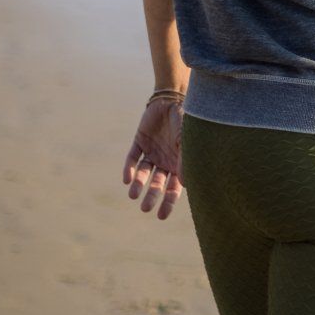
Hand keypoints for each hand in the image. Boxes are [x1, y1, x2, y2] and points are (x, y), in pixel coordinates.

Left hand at [124, 97, 184, 220]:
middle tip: (146, 210)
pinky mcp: (139, 142)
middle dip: (153, 197)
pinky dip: (129, 168)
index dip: (169, 202)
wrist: (171, 98)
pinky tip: (127, 179)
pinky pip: (133, 158)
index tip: (162, 216)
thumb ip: (186, 160)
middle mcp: (165, 161)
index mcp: (179, 163)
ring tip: (133, 195)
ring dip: (139, 185)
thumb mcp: (188, 141)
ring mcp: (152, 152)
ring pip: (144, 173)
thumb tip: (185, 184)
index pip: (174, 188)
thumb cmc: (186, 120)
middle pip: (158, 184)